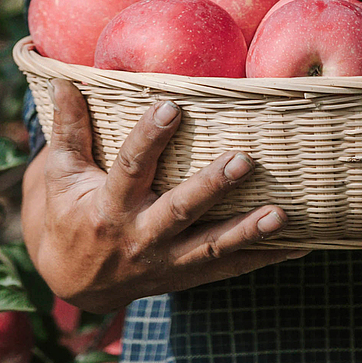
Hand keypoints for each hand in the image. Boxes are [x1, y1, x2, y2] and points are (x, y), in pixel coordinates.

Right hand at [21, 77, 311, 309]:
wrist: (72, 283)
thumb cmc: (67, 214)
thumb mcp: (60, 174)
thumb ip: (69, 129)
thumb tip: (66, 79)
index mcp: (107, 207)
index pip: (130, 167)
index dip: (150, 137)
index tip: (172, 105)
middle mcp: (139, 237)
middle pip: (179, 211)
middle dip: (211, 188)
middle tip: (243, 159)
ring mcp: (165, 262)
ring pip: (211, 247)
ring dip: (247, 231)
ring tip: (281, 213)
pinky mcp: (185, 275)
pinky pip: (228, 269)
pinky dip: (264, 258)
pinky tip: (301, 243)